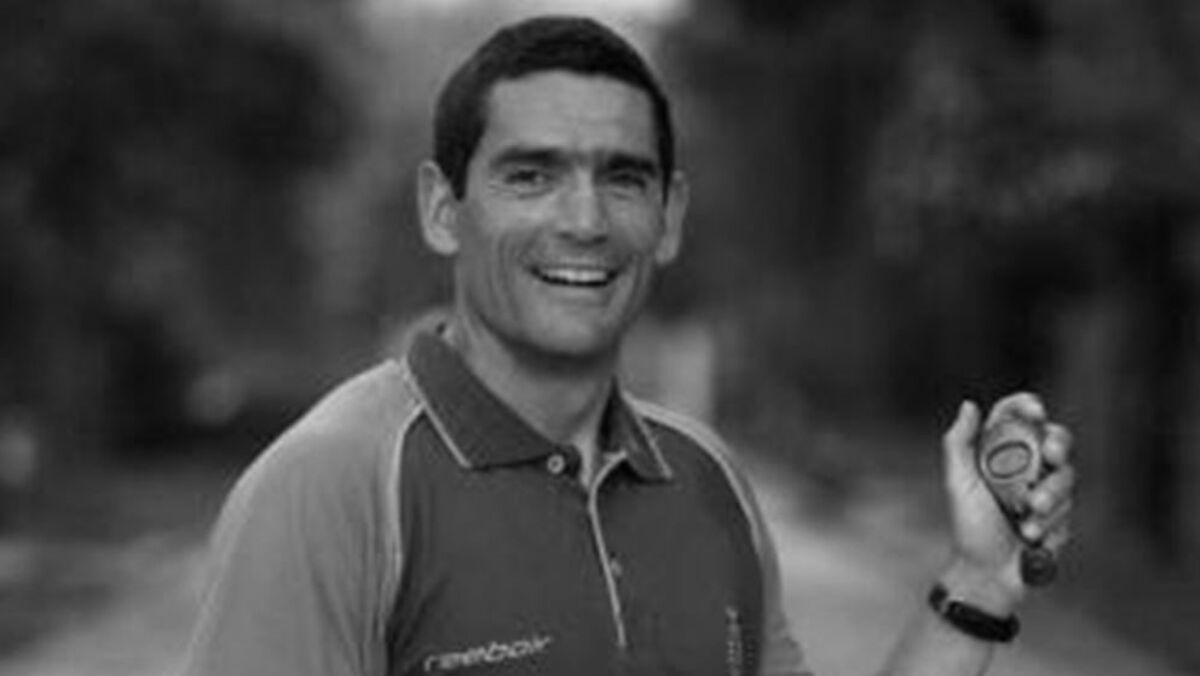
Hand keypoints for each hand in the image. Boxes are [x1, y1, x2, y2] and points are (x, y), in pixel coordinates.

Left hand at [939, 393, 1074, 613]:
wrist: (989, 573)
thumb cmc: (969, 527)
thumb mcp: (958, 484)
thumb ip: (958, 444)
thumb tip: (970, 405)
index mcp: (998, 451)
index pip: (1016, 415)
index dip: (1028, 405)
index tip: (1035, 411)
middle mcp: (1026, 464)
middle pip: (1055, 437)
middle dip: (1059, 443)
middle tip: (1052, 456)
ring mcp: (1047, 488)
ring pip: (1066, 475)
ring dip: (1050, 497)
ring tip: (1027, 519)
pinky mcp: (1062, 513)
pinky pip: (1070, 507)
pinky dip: (1050, 521)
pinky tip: (1031, 537)